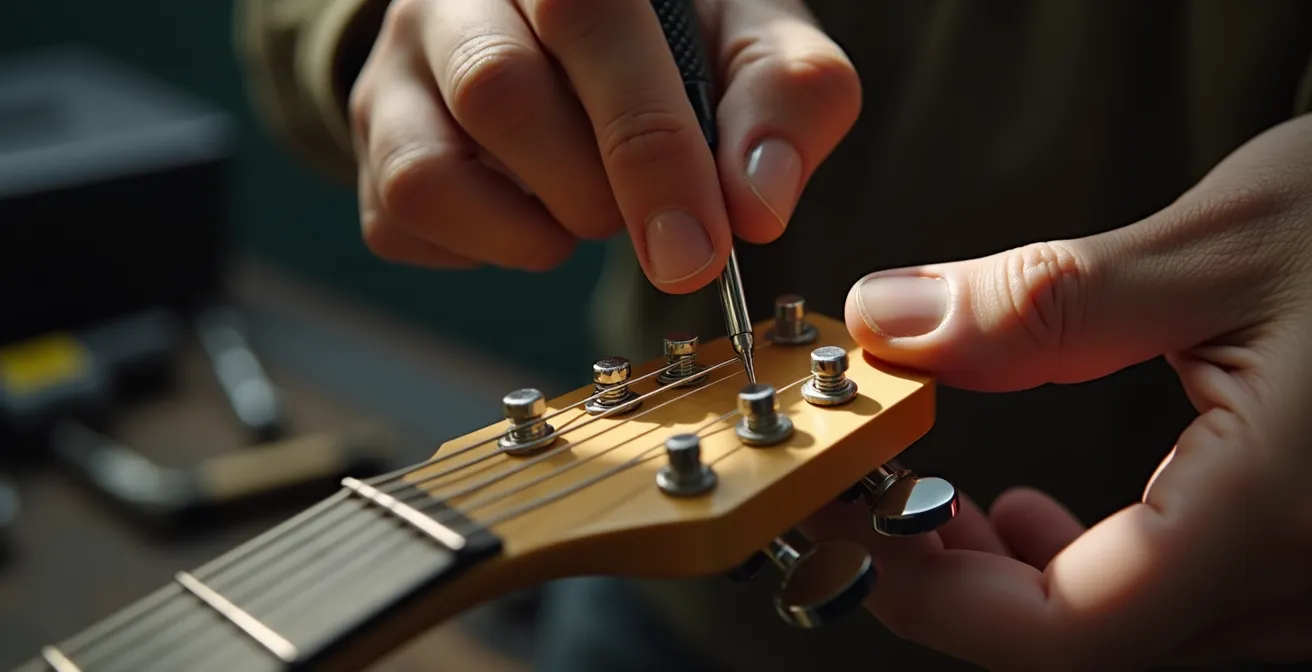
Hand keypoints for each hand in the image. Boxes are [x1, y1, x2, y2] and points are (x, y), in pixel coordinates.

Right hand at [347, 0, 859, 292]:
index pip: (587, 20)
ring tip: (585, 209)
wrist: (575, 35)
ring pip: (428, 171)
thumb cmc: (672, 38)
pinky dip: (488, 249)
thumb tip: (757, 205)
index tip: (698, 247)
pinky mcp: (372, 136)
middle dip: (596, 195)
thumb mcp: (750, 41)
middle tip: (655, 223)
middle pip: (498, 92)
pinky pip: (402, 220)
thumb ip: (784, 99)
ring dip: (532, 230)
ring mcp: (398, 65)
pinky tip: (532, 213)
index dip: (647, 145)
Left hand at [806, 114, 1311, 669]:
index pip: (1072, 632)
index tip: (861, 531)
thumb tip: (898, 325)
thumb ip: (1048, 304)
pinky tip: (1048, 519)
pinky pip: (1192, 611)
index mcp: (1283, 513)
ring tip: (954, 507)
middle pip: (1093, 652)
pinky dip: (1094, 577)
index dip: (939, 599)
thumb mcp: (1229, 242)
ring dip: (1023, 590)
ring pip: (1141, 642)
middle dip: (963, 593)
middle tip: (889, 508)